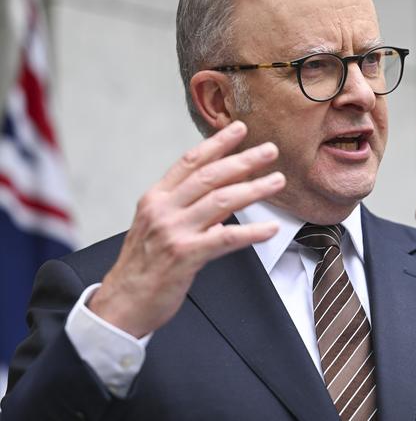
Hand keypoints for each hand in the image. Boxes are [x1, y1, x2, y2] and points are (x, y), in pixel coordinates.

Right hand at [89, 121, 285, 337]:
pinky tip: (270, 228)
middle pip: (210, 176)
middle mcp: (163, 209)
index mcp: (156, 198)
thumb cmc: (143, 265)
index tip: (238, 129)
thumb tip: (223, 194)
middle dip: (244, 160)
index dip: (216, 143)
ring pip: (222, 201)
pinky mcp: (185, 255)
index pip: (190, 161)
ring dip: (254, 189)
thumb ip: (186, 206)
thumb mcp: (157, 226)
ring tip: (277, 181)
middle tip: (270, 151)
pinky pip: (226, 238)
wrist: (122, 303)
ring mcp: (174, 231)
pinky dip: (252, 232)